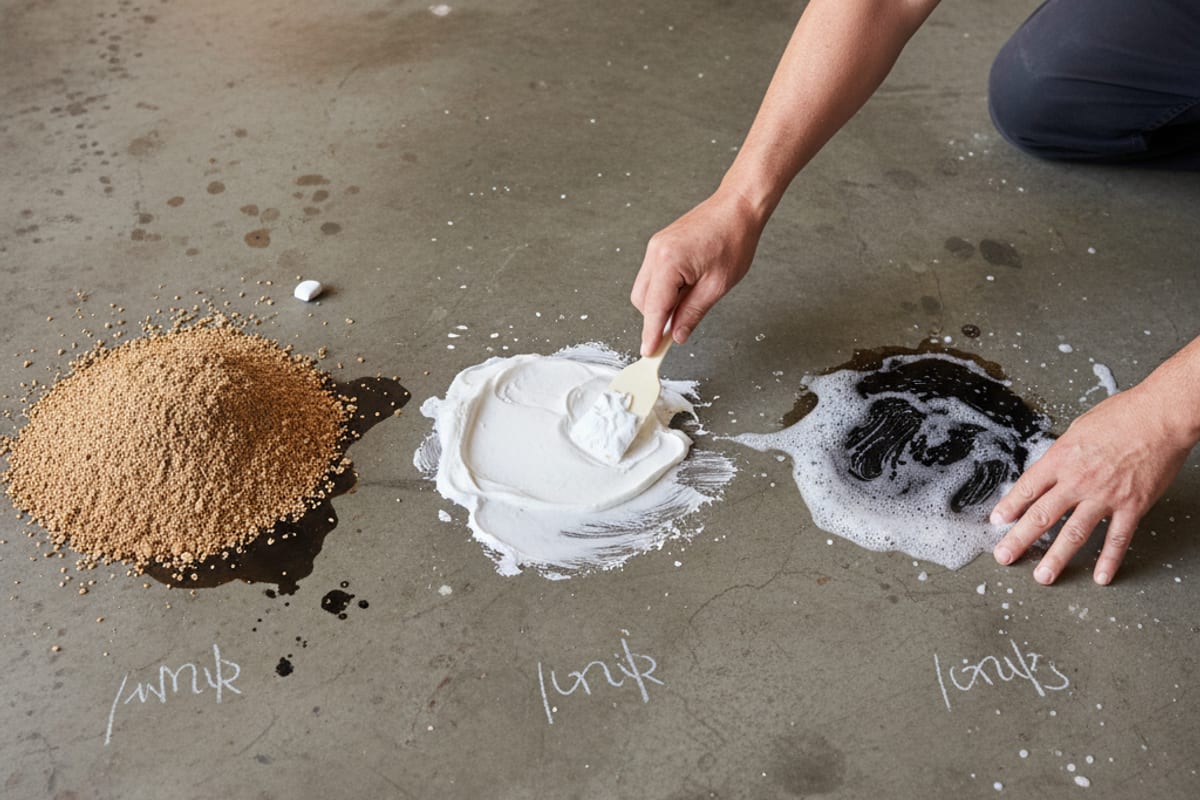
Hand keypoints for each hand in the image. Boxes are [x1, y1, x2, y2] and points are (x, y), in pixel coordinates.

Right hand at [630, 187, 763, 355]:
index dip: (651, 334)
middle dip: (656, 319)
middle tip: (677, 330)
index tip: (649, 353)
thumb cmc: (734, 239)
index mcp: (668, 262)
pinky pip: (653, 277)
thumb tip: (676, 335)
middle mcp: (655, 253)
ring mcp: (655, 248)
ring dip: (661, 304)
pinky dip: (664, 290)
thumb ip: (692, 313)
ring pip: (645, 290)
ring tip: (690, 302)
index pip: (654, 308)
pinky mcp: (660, 246)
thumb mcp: (717, 285)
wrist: (738, 207)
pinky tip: (686, 290)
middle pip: (642, 301)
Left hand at [990, 385, 1192, 584]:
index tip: (997, 521)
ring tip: (1043, 576)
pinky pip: (1117, 538)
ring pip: (1074, 533)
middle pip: (1042, 515)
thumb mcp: (1078, 428)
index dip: (1010, 507)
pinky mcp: (1132, 506)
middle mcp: (1078, 480)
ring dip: (1057, 558)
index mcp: (1061, 458)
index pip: (1027, 488)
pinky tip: (1101, 576)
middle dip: (1019, 539)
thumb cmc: (1122, 415)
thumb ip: (1062, 453)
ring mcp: (1104, 496)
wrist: (1160, 417)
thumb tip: (1049, 469)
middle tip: (1004, 556)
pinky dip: (1109, 559)